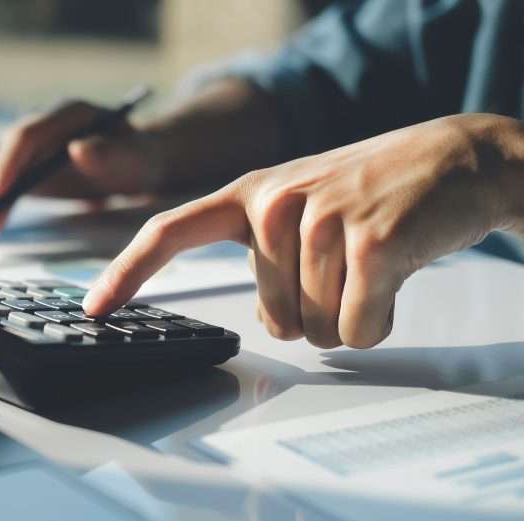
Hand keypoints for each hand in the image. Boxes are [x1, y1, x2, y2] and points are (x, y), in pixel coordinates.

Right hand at [0, 100, 161, 240]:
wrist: (137, 159)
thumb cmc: (139, 158)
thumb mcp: (137, 158)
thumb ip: (113, 154)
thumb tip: (78, 150)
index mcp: (68, 115)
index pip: (25, 135)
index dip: (5, 165)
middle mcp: (40, 124)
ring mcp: (27, 146)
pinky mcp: (20, 166)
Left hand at [83, 114, 523, 347]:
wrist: (459, 158)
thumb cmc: (375, 192)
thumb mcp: (303, 211)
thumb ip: (265, 257)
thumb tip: (264, 320)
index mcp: (249, 194)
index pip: (168, 231)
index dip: (126, 273)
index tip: (94, 309)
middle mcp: (274, 203)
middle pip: (272, 318)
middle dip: (314, 312)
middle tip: (347, 267)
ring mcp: (322, 219)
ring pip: (317, 329)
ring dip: (351, 313)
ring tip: (372, 264)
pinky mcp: (370, 243)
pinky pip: (357, 328)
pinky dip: (379, 320)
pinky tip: (393, 278)